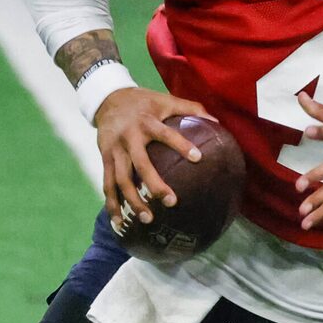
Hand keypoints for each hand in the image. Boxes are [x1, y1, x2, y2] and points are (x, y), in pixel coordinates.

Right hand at [94, 86, 211, 230]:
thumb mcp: (165, 99)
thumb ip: (190, 108)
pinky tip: (120, 223)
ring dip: (133, 200)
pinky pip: (107, 185)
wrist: (107, 99)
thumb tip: (217, 122)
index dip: (181, 144)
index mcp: (147, 121)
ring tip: (148, 219)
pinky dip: (112, 205)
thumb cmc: (143, 102)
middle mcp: (129, 137)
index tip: (198, 158)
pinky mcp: (105, 159)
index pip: (166, 134)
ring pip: (122, 180)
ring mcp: (115, 150)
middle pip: (141, 164)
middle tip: (172, 202)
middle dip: (155, 184)